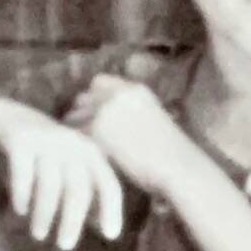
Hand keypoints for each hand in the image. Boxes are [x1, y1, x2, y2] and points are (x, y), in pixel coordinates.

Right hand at [0, 99, 124, 249]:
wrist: (5, 114)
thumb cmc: (43, 152)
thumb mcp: (69, 167)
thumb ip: (86, 192)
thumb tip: (103, 228)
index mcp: (89, 152)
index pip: (107, 183)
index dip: (112, 209)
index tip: (110, 236)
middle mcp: (70, 144)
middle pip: (78, 188)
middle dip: (72, 220)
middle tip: (65, 246)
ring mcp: (45, 140)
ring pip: (50, 184)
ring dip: (45, 214)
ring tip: (39, 235)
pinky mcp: (18, 140)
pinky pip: (23, 172)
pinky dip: (22, 194)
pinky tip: (20, 211)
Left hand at [63, 74, 196, 197]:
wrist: (178, 168)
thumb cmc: (172, 155)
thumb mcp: (154, 120)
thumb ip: (130, 112)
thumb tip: (108, 120)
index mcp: (135, 89)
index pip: (99, 82)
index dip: (93, 99)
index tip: (94, 117)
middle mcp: (118, 94)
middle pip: (82, 97)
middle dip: (81, 114)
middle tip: (82, 135)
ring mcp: (106, 110)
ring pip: (73, 116)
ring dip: (75, 131)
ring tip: (79, 149)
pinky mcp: (96, 129)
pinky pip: (74, 135)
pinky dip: (75, 146)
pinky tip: (81, 158)